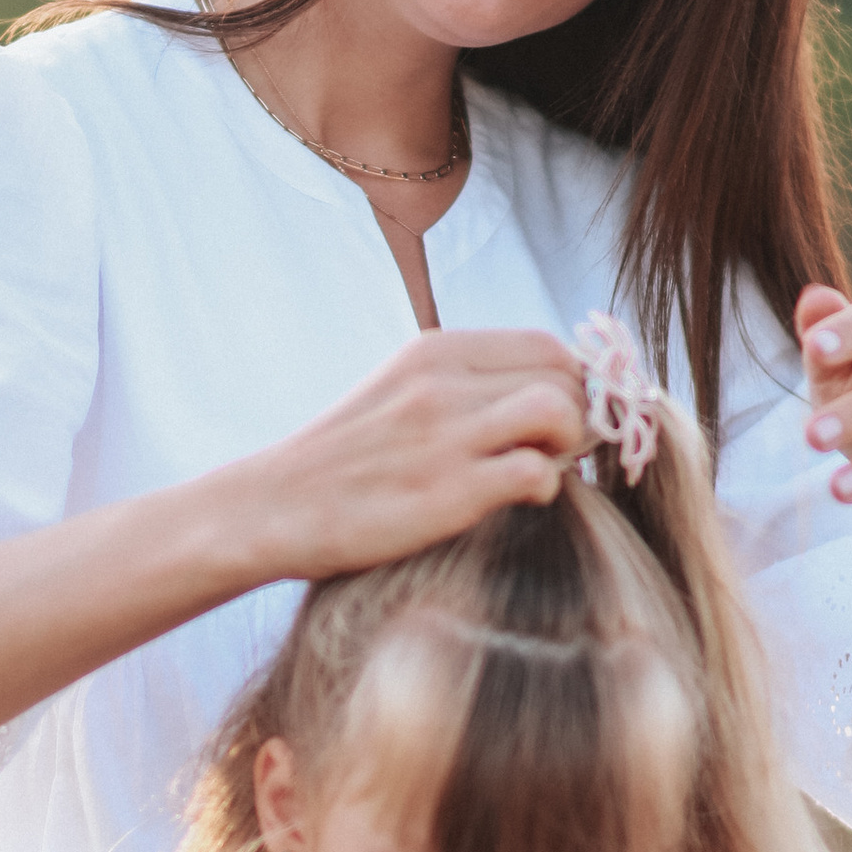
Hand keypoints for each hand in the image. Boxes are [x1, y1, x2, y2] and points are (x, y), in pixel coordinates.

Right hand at [233, 329, 588, 586]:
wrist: (274, 507)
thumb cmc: (343, 460)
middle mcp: (443, 382)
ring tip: (541, 469)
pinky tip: (516, 499)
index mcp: (435, 351)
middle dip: (577, 415)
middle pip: (563, 375)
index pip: (547, 345)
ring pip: (559, 412)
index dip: (573, 383)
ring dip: (568, 446)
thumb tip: (543, 395)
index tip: (564, 418)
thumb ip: (463, 385)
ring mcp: (446, 434)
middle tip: (558, 452)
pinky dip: (544, 489)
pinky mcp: (447, 490)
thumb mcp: (399, 391)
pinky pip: (537, 474)